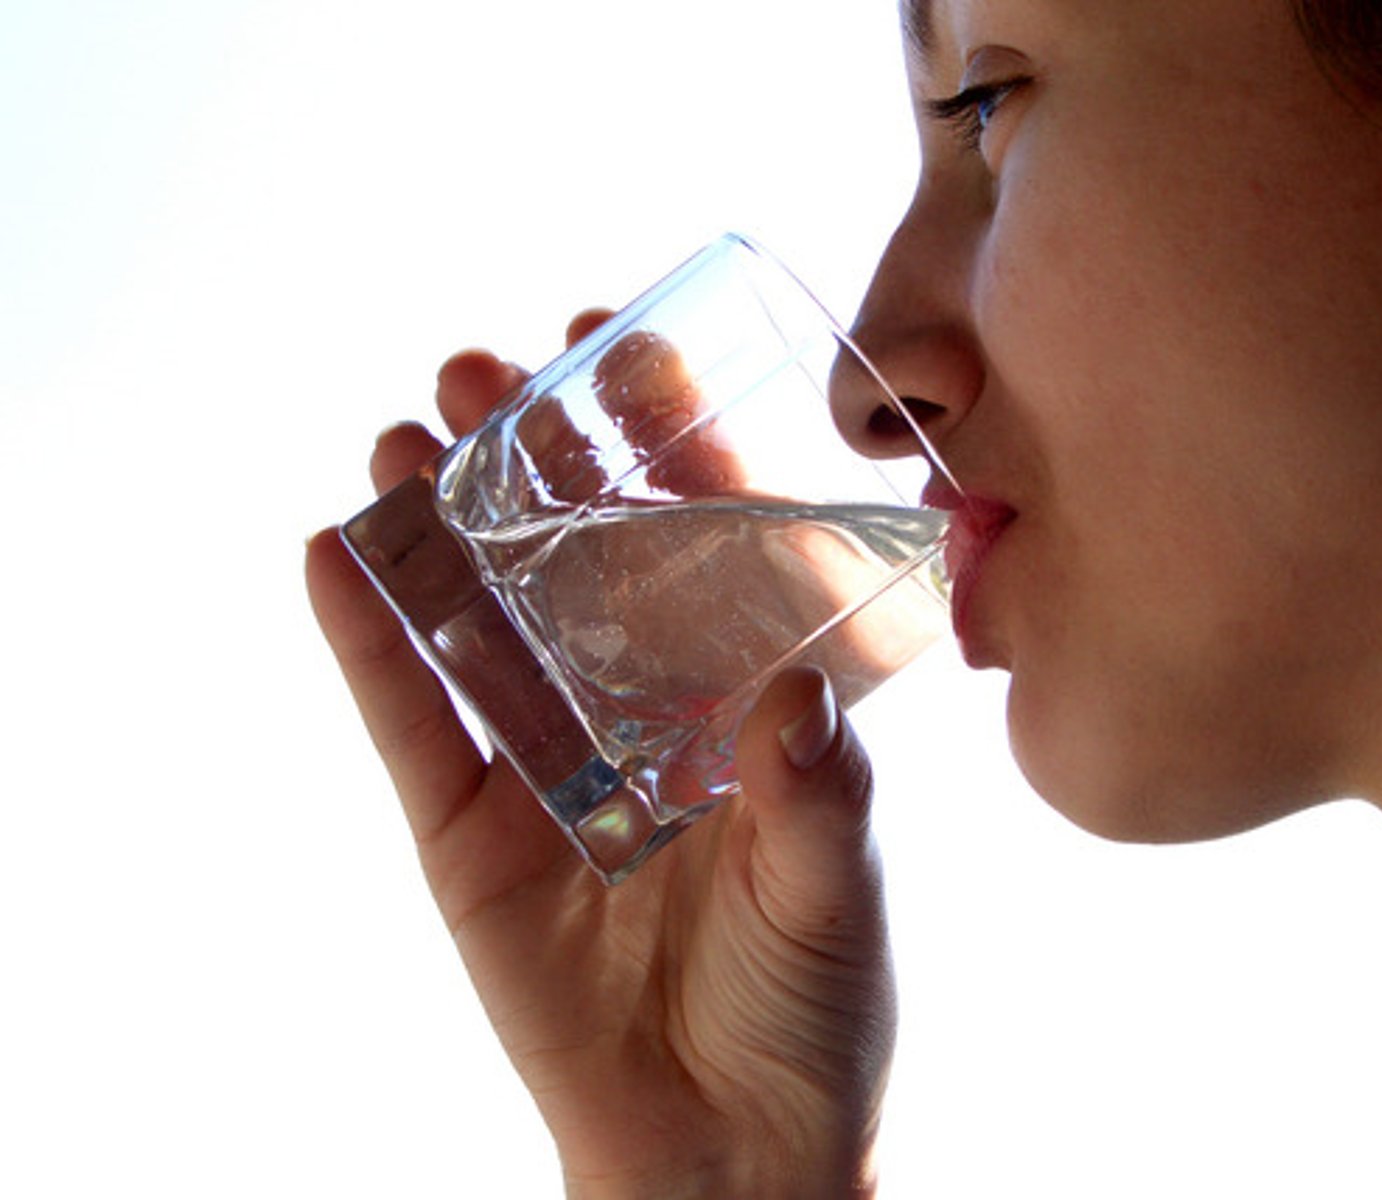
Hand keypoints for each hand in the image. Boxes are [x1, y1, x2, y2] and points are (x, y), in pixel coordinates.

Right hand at [305, 316, 895, 1198]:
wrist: (727, 1138)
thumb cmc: (810, 997)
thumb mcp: (837, 883)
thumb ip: (819, 790)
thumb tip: (792, 697)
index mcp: (735, 689)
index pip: (698, 536)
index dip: (663, 439)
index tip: (626, 345)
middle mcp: (635, 701)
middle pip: (571, 553)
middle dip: (531, 457)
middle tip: (488, 373)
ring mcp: (542, 756)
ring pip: (480, 616)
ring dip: (438, 523)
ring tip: (409, 437)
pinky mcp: (469, 825)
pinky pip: (412, 719)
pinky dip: (372, 639)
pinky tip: (336, 553)